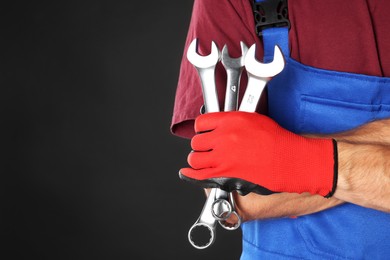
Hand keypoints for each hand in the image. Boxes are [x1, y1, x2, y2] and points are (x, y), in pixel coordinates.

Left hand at [180, 111, 336, 196]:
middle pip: (196, 141)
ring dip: (197, 159)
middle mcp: (224, 136)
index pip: (202, 122)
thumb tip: (224, 126)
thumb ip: (234, 122)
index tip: (203, 133)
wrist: (290, 159)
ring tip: (202, 160)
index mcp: (231, 120)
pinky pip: (199, 174)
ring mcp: (223, 155)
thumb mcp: (255, 120)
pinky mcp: (226, 172)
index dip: (201, 129)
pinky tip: (188, 173)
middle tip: (207, 149)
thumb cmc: (278, 140)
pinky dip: (190, 174)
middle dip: (200, 146)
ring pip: (195, 158)